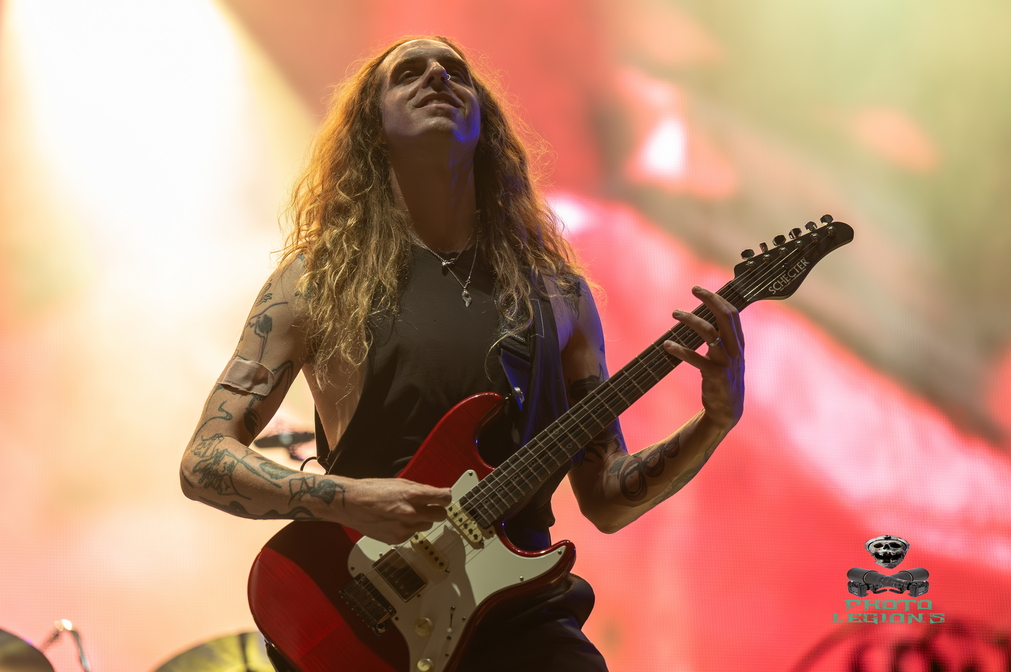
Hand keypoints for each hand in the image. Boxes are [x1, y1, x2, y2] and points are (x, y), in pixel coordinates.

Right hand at [341, 477, 452, 543]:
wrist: (351, 504)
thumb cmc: (372, 490)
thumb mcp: (400, 483)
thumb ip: (420, 490)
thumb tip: (436, 494)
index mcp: (413, 495)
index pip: (444, 499)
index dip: (445, 497)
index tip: (444, 497)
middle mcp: (411, 513)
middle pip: (441, 515)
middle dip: (437, 510)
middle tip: (430, 506)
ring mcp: (405, 528)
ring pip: (427, 526)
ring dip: (422, 520)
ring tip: (406, 513)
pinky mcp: (397, 539)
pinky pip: (412, 534)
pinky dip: (409, 528)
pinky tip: (396, 520)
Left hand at [663, 285, 744, 428]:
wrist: (728, 410)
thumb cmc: (723, 379)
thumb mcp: (727, 356)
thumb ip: (721, 338)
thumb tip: (706, 318)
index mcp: (739, 343)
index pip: (732, 313)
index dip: (718, 298)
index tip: (700, 290)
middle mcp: (735, 350)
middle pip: (725, 317)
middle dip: (710, 300)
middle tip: (693, 289)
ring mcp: (726, 362)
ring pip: (709, 333)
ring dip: (690, 320)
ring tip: (674, 313)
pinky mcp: (715, 375)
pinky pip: (695, 358)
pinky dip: (680, 350)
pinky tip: (667, 345)